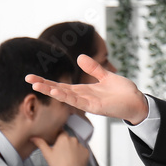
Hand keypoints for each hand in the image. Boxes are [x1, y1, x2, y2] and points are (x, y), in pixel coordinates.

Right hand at [26, 55, 149, 123]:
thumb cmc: (122, 92)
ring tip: (37, 86)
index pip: (61, 85)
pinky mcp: (96, 107)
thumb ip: (93, 68)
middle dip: (44, 86)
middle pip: (60, 91)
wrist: (137, 102)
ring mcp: (88, 103)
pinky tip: (58, 91)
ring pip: (66, 97)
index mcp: (84, 90)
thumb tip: (79, 57)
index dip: (47, 82)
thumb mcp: (106, 76)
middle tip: (28, 79)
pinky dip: (68, 97)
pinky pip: (79, 102)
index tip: (31, 77)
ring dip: (52, 91)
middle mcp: (83, 97)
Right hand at [33, 132, 87, 165]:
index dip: (58, 138)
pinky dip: (78, 154)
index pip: (61, 133)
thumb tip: (33, 138)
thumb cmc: (58, 165)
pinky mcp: (86, 152)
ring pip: (75, 145)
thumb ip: (40, 144)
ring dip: (72, 149)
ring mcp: (81, 146)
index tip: (56, 143)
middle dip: (65, 144)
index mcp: (64, 138)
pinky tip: (74, 160)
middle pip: (68, 139)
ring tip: (67, 158)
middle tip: (61, 153)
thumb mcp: (47, 154)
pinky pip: (82, 151)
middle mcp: (74, 140)